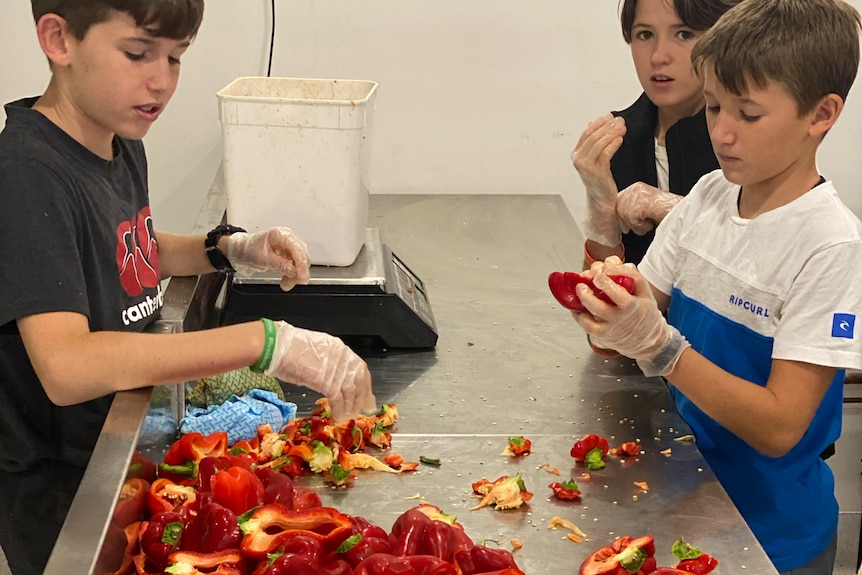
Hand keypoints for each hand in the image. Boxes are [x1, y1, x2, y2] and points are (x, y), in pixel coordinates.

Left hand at [227, 227, 310, 290]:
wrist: (242, 251)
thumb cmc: (249, 249)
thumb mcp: (262, 258)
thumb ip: (279, 264)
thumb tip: (293, 271)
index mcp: (281, 235)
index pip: (297, 249)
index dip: (302, 264)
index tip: (302, 277)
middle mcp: (288, 239)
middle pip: (302, 256)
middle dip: (298, 272)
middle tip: (292, 283)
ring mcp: (289, 247)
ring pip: (300, 263)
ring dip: (295, 275)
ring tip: (286, 284)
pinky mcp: (288, 255)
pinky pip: (295, 266)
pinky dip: (292, 275)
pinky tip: (286, 280)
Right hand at [265, 321, 376, 420]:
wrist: (277, 346)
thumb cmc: (288, 347)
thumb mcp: (315, 350)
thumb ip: (327, 362)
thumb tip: (330, 376)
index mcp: (339, 348)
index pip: (359, 368)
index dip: (364, 383)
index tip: (366, 394)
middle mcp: (342, 358)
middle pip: (359, 380)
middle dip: (362, 397)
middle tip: (363, 409)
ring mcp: (335, 370)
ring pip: (350, 392)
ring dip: (350, 406)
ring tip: (348, 415)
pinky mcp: (326, 382)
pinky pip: (338, 399)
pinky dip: (339, 410)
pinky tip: (337, 416)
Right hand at [571, 114, 626, 246]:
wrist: (601, 200)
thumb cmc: (600, 179)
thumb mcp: (594, 158)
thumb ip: (593, 142)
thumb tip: (594, 123)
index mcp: (576, 154)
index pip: (586, 133)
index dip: (599, 123)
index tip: (610, 117)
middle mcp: (579, 159)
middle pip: (593, 136)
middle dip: (607, 126)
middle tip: (619, 120)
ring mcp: (586, 166)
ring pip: (599, 143)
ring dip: (612, 133)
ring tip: (622, 127)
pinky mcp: (596, 172)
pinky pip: (605, 154)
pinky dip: (613, 144)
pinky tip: (620, 139)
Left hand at [571, 262, 688, 376]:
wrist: (647, 340)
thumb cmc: (644, 312)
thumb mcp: (646, 293)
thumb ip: (632, 276)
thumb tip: (613, 264)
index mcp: (632, 306)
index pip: (619, 295)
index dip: (607, 284)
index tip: (600, 276)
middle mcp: (619, 319)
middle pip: (599, 308)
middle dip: (587, 295)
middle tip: (582, 283)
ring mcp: (608, 329)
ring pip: (589, 321)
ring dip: (581, 305)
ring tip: (578, 290)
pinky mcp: (601, 336)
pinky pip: (586, 326)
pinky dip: (578, 314)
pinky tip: (577, 304)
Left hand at [616, 182, 681, 234]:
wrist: (682, 212)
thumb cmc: (667, 212)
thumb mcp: (645, 208)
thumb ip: (631, 209)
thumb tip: (619, 219)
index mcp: (636, 188)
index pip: (618, 201)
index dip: (621, 215)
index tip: (624, 225)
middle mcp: (636, 188)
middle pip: (619, 209)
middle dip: (628, 221)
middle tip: (641, 224)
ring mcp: (638, 194)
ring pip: (625, 216)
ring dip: (637, 225)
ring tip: (650, 222)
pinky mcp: (642, 203)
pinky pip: (633, 220)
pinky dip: (642, 226)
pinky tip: (651, 222)